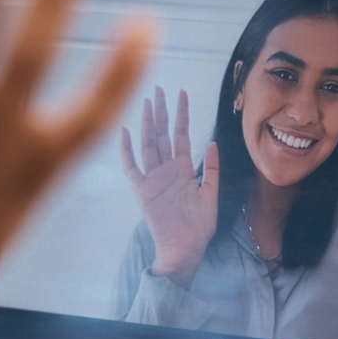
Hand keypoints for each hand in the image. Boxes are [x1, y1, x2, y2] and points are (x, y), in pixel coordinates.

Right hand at [120, 87, 218, 288]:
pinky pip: (132, 167)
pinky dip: (127, 150)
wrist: (185, 249)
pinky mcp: (142, 191)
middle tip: (159, 89)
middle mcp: (165, 170)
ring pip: (148, 144)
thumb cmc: (199, 227)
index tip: (182, 93)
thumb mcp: (211, 195)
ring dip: (148, 123)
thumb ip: (211, 169)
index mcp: (182, 169)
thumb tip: (211, 143)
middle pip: (161, 134)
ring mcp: (152, 178)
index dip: (181, 114)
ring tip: (147, 102)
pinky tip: (126, 131)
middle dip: (161, 111)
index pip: (181, 134)